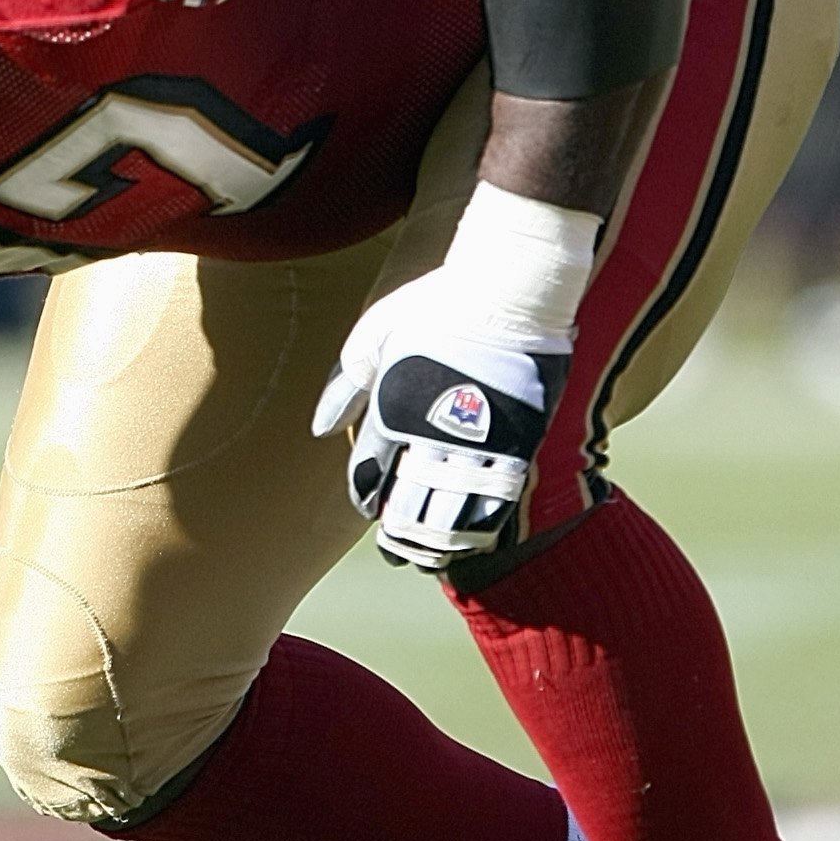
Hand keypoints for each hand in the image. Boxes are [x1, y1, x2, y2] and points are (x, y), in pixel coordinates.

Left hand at [312, 270, 568, 571]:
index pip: (368, 472)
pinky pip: (495, 499)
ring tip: (428, 553)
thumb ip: (347, 383)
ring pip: (449, 511)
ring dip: (435, 539)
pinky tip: (471, 537)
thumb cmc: (439, 301)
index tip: (368, 505)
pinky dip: (479, 525)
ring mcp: (476, 439)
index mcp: (392, 408)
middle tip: (395, 546)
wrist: (509, 286)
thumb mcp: (376, 332)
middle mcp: (430, 432)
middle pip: (406, 503)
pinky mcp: (518, 441)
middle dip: (396, 531)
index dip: (365, 495)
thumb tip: (321, 429)